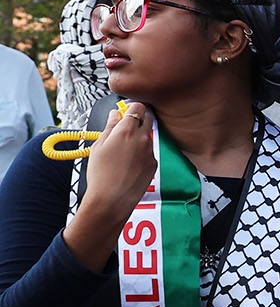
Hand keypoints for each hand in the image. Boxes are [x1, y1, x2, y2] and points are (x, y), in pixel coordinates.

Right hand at [83, 103, 157, 224]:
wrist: (111, 199)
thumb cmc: (100, 174)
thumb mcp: (98, 146)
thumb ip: (110, 126)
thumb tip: (115, 114)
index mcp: (127, 131)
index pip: (138, 107)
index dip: (131, 107)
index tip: (125, 111)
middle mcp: (143, 139)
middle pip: (148, 118)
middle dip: (138, 118)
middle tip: (124, 127)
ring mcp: (150, 151)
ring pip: (148, 136)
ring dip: (139, 137)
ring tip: (122, 150)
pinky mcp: (154, 163)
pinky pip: (149, 151)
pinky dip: (141, 152)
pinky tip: (128, 163)